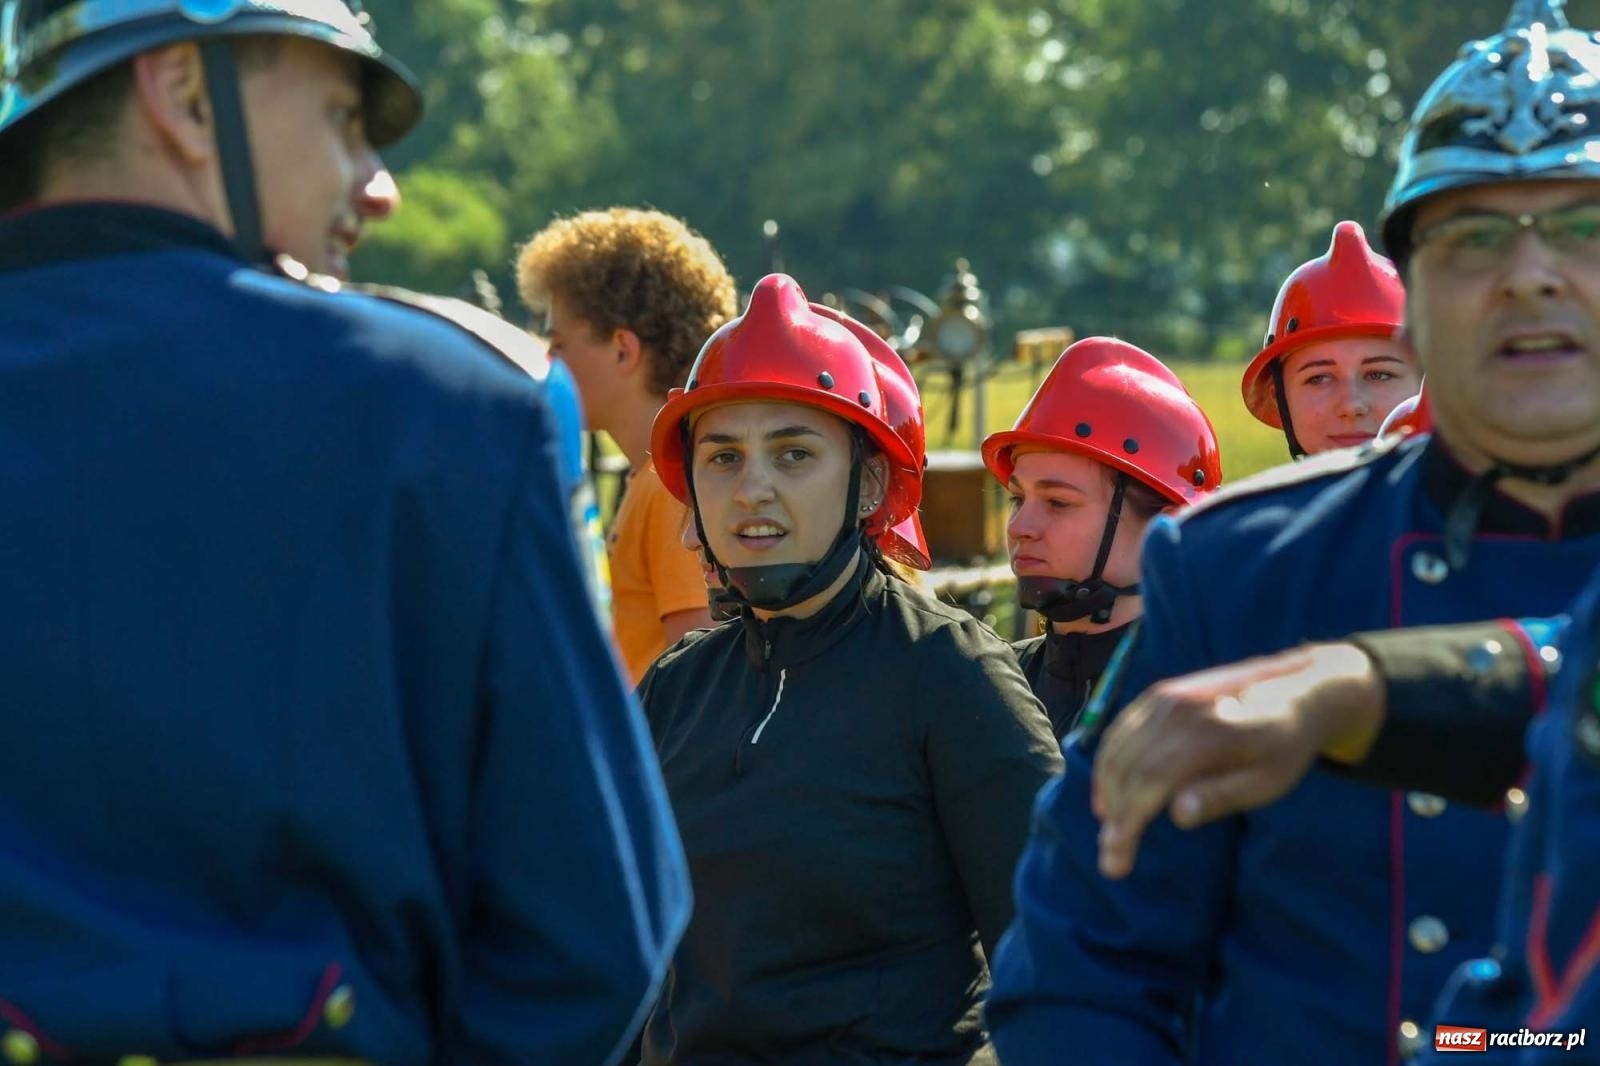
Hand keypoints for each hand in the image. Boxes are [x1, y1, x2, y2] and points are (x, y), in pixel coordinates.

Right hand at [1091, 642, 1383, 879]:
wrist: (1295, 693)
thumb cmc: (1283, 747)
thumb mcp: (1268, 781)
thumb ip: (1223, 795)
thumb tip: (1178, 813)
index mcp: (1209, 732)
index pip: (1151, 779)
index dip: (1128, 820)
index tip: (1117, 859)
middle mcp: (1179, 709)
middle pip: (1129, 767)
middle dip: (1115, 817)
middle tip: (1112, 860)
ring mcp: (1164, 698)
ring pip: (1117, 750)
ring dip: (1106, 794)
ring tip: (1110, 834)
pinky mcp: (1157, 695)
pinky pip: (1118, 732)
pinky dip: (1107, 765)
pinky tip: (1107, 794)